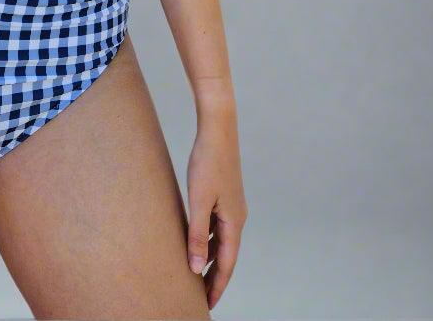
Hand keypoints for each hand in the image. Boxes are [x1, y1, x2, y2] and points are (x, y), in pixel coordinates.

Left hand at [185, 112, 247, 311]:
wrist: (218, 128)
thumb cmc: (208, 162)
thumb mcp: (199, 200)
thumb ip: (196, 234)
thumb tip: (195, 267)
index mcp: (234, 222)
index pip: (226, 264)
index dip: (216, 285)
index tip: (207, 305)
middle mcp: (237, 217)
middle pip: (226, 256)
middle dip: (214, 277)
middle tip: (201, 298)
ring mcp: (232, 206)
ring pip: (221, 241)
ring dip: (210, 259)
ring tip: (196, 276)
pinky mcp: (224, 196)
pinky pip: (217, 227)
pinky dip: (208, 240)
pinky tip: (196, 242)